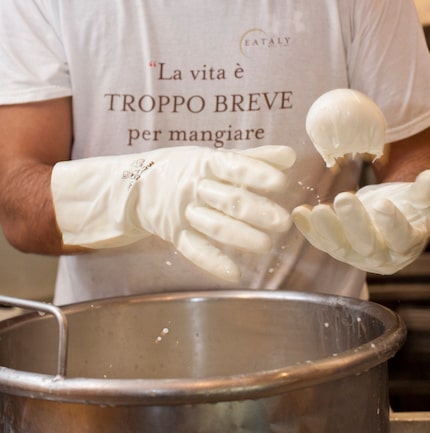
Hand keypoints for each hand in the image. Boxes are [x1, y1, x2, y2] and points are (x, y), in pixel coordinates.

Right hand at [52, 145, 295, 280]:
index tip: (281, 183)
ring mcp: (182, 213)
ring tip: (266, 246)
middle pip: (228, 200)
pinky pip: (193, 250)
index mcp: (206, 163)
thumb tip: (290, 155)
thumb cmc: (185, 169)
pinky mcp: (174, 235)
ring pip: (214, 226)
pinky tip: (235, 274)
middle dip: (256, 212)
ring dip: (240, 237)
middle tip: (283, 222)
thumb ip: (253, 159)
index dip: (256, 175)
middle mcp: (194, 188)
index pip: (233, 167)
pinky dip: (213, 263)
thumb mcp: (214, 157)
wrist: (137, 185)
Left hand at [292, 170, 429, 273]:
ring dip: (325, 229)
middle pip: (365, 244)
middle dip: (353, 222)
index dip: (392, 223)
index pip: (401, 238)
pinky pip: (320, 242)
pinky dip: (308, 229)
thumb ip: (423, 193)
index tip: (382, 203)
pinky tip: (300, 212)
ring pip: (338, 247)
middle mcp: (379, 256)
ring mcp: (353, 256)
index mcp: (404, 245)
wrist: (385, 217)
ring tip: (317, 209)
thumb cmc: (405, 209)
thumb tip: (429, 177)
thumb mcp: (419, 201)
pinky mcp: (334, 249)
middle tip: (344, 198)